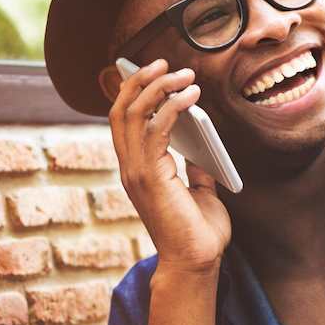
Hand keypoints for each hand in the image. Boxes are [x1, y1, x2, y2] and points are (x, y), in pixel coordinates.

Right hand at [109, 59, 230, 270]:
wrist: (197, 262)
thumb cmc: (199, 233)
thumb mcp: (200, 193)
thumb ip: (195, 170)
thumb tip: (202, 149)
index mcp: (137, 169)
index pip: (123, 120)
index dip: (132, 91)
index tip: (152, 69)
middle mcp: (130, 167)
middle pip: (122, 110)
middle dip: (141, 80)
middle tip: (165, 62)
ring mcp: (136, 172)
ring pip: (134, 113)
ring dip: (159, 87)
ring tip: (184, 74)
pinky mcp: (151, 176)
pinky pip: (156, 129)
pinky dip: (173, 106)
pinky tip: (192, 95)